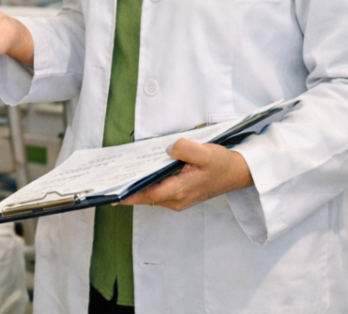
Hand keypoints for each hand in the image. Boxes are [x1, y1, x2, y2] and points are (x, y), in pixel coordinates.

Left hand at [120, 138, 253, 210]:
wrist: (239, 173)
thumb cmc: (222, 165)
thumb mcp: (205, 153)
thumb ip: (185, 149)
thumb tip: (167, 149)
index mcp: (180, 191)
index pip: (147, 195)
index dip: (129, 195)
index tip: (112, 194)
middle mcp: (176, 199)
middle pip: (146, 196)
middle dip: (128, 190)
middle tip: (109, 181)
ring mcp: (179, 198)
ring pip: (152, 195)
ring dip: (137, 187)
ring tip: (119, 176)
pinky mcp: (181, 194)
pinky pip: (159, 191)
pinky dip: (148, 185)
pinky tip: (141, 173)